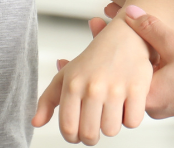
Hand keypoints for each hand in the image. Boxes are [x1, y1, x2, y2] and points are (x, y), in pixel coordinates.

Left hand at [32, 16, 152, 144]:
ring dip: (112, 125)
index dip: (73, 138)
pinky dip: (131, 118)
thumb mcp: (66, 76)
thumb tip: (36, 122)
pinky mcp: (137, 88)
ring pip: (111, 130)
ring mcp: (115, 88)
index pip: (68, 128)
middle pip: (90, 134)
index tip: (78, 135)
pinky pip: (132, 121)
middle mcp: (92, 87)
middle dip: (92, 137)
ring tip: (112, 111)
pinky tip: (127, 105)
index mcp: (72, 85)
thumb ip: (48, 100)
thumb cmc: (95, 58)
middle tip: (95, 127)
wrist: (125, 35)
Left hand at [61, 8, 173, 118]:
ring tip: (112, 31)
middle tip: (90, 31)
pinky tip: (142, 45)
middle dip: (103, 57)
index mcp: (147, 96)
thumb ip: (152, 27)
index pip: (108, 84)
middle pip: (117, 81)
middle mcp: (152, 104)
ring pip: (133, 79)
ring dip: (123, 57)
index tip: (65, 61)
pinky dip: (140, 63)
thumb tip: (127, 12)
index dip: (88, 66)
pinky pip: (149, 79)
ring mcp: (164, 101)